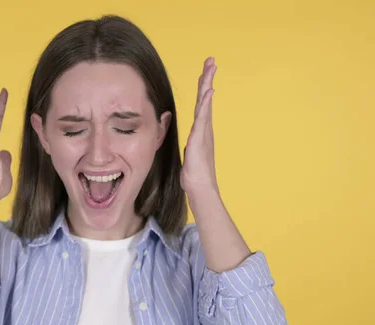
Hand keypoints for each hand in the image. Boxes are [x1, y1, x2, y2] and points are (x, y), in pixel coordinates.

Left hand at [180, 57, 218, 196]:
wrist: (200, 187)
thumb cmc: (195, 174)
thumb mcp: (190, 154)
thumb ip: (192, 145)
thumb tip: (191, 143)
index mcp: (201, 129)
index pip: (201, 103)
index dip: (203, 87)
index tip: (206, 71)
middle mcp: (204, 127)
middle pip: (205, 98)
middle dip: (208, 78)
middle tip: (211, 60)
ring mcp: (203, 131)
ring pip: (204, 103)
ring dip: (207, 84)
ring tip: (210, 68)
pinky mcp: (199, 138)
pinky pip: (203, 117)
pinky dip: (206, 103)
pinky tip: (209, 92)